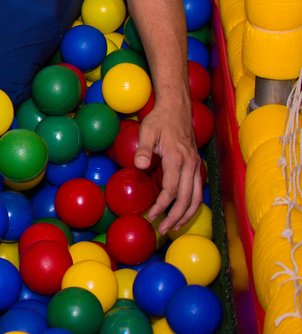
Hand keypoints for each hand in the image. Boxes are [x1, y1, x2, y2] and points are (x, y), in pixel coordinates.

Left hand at [138, 102, 202, 232]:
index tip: (152, 215)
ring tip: (174, 227)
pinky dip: (192, 204)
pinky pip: (198, 190)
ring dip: (186, 215)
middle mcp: (190, 164)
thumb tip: (140, 166)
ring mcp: (196, 165)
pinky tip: (183, 211)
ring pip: (196, 197)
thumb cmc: (160, 120)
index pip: (171, 190)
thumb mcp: (147, 130)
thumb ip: (144, 149)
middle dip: (175, 217)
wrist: (177, 109)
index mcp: (177, 158)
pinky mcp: (197, 165)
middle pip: (187, 199)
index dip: (162, 205)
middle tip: (162, 229)